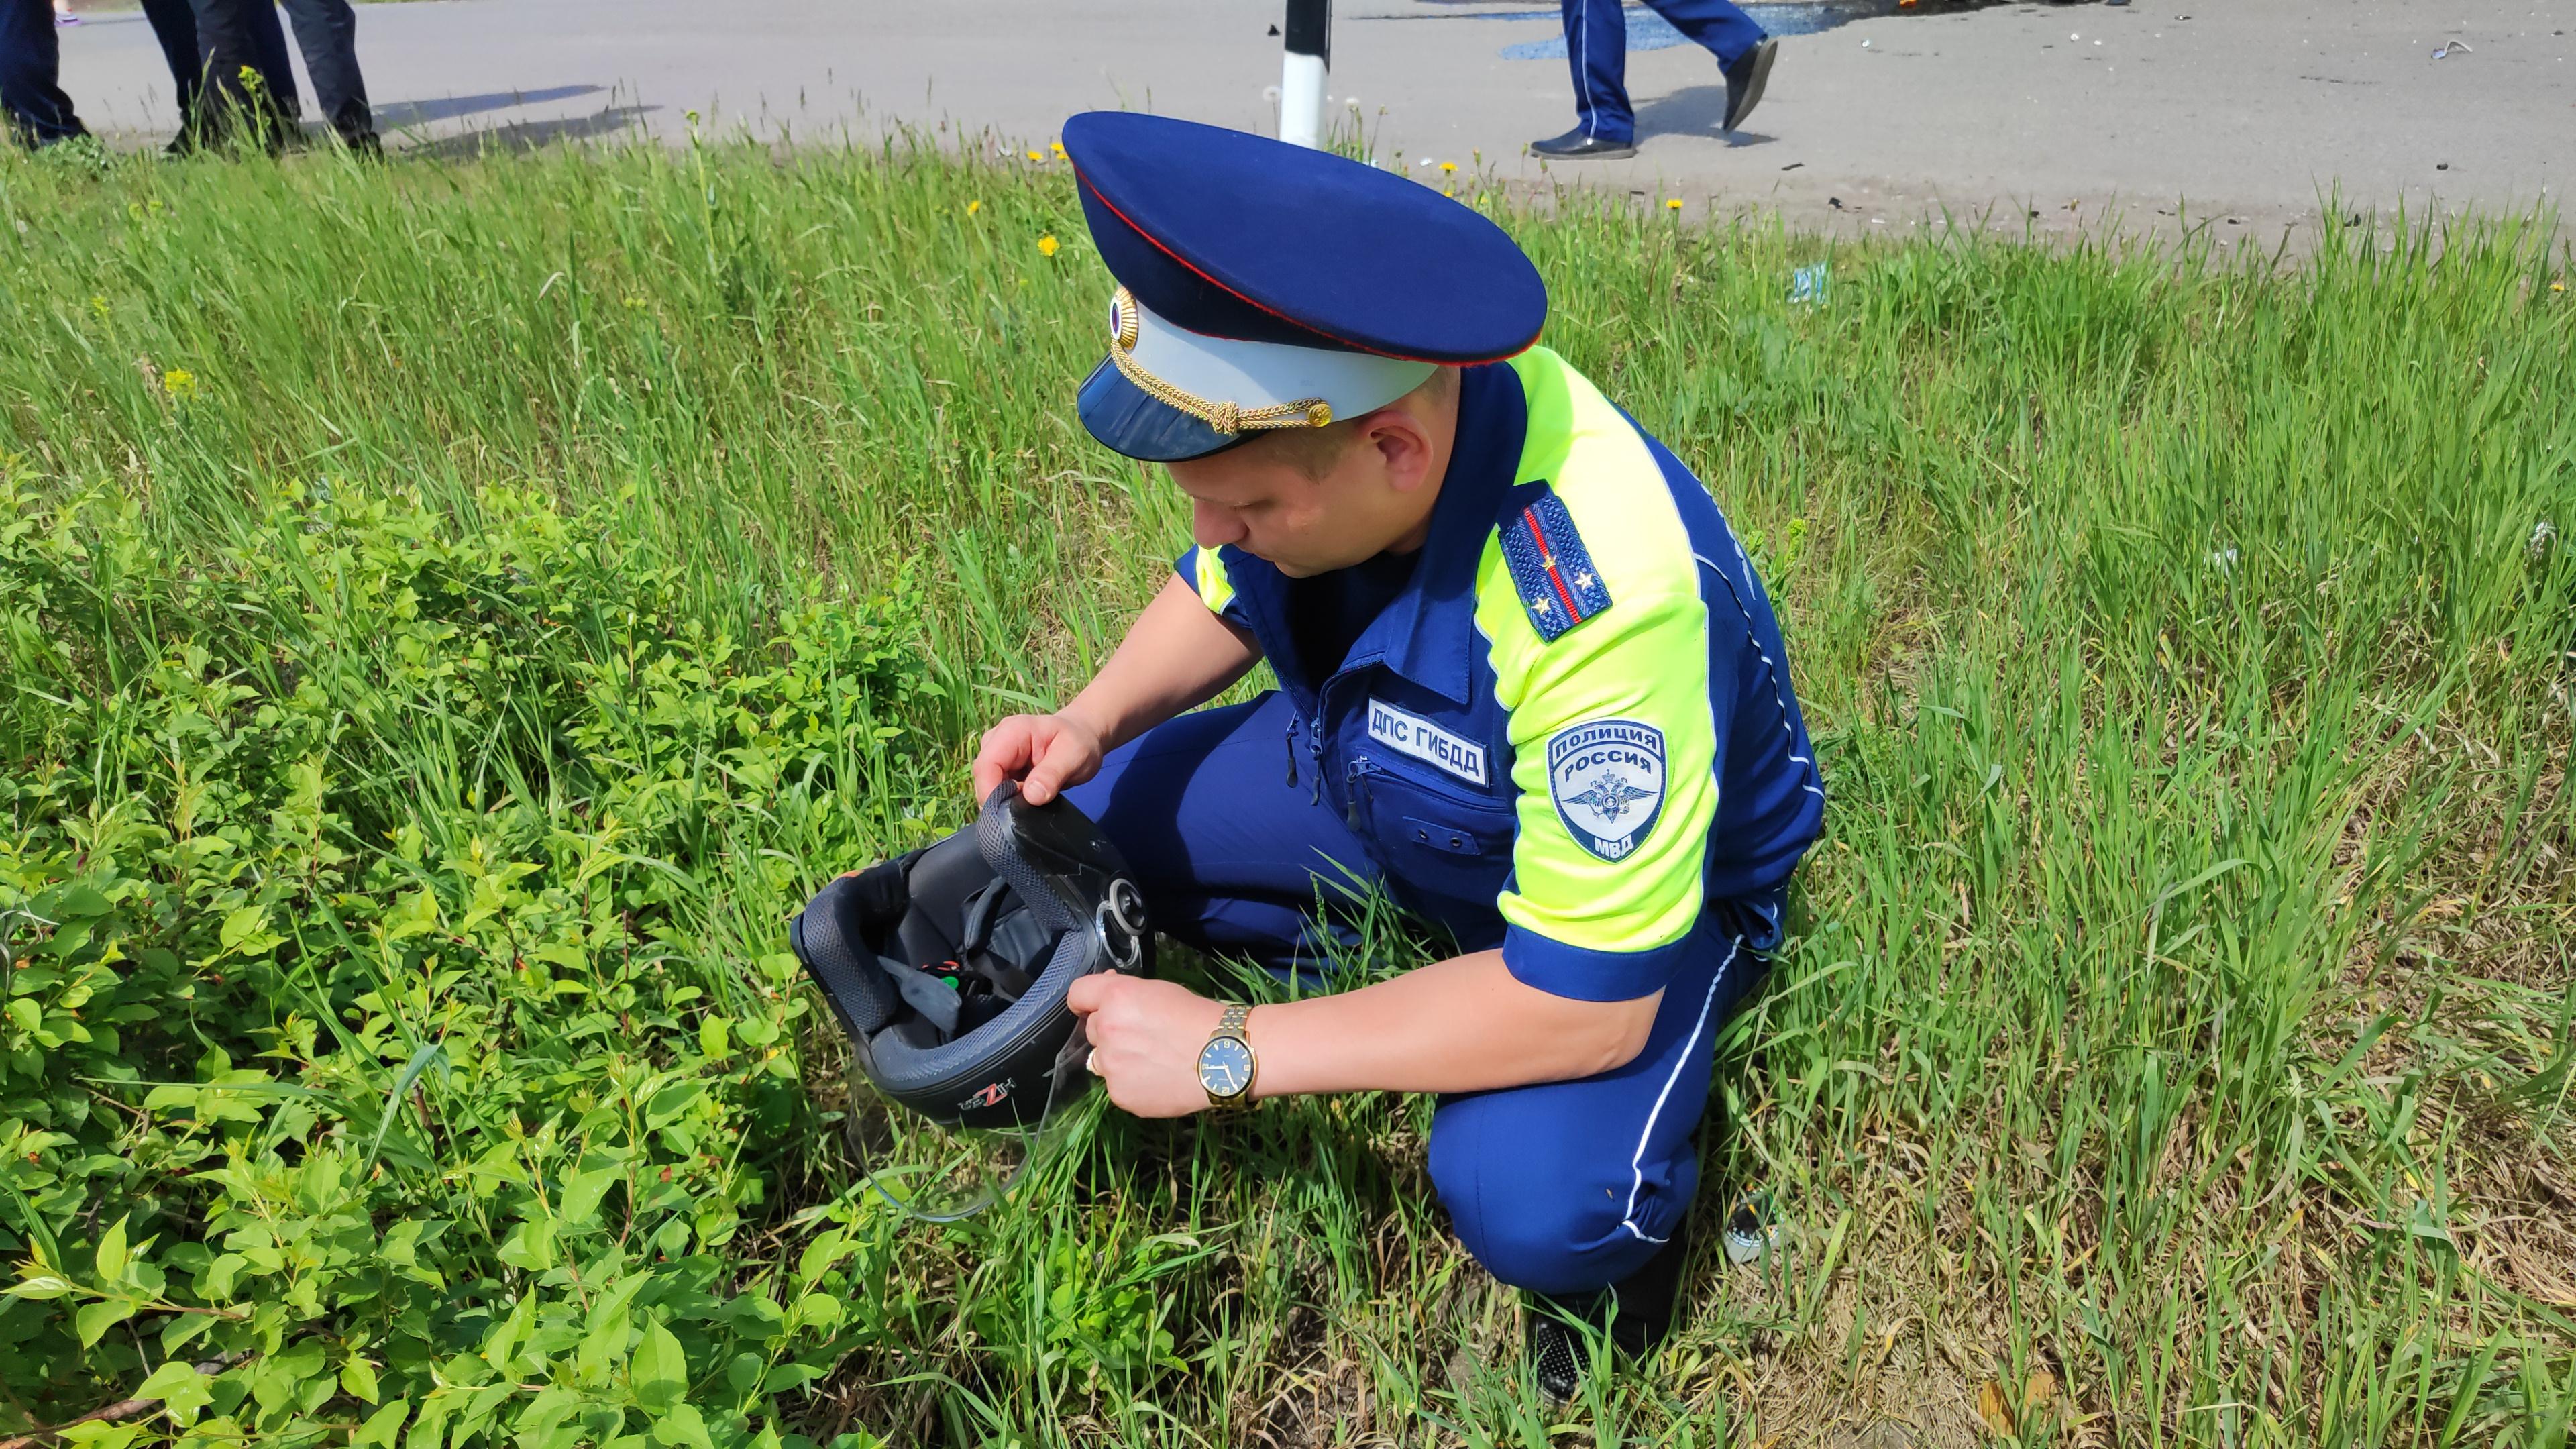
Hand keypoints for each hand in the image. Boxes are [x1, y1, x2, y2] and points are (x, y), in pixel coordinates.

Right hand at [972, 712, 1105, 806]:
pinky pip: (996, 788)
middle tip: (1024, 814)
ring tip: (1028, 808)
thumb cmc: (1079, 742)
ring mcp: (997, 754)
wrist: (1083, 737)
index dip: (990, 792)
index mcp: (1011, 732)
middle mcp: (997, 741)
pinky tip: (1025, 804)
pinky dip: (1008, 800)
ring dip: (1003, 801)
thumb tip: (1031, 796)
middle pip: (983, 777)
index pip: (986, 765)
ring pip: (987, 785)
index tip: (1008, 814)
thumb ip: (1052, 773)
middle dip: (997, 800)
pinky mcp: (1002, 768)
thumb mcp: (1074, 755)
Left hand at [1067, 975, 1226, 1117]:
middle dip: (1109, 1030)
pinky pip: (1116, 1085)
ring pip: (1101, 1060)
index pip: (1077, 994)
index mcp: (1115, 998)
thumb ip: (1125, 994)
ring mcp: (1110, 1066)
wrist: (1224, 1057)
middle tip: (1142, 1035)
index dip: (1085, 1000)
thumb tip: (1108, 996)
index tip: (1093, 1007)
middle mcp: (1105, 1030)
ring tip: (1153, 1060)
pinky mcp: (1120, 1094)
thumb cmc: (1197, 1016)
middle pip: (1091, 1028)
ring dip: (1118, 1058)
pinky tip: (1158, 1078)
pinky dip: (1131, 1082)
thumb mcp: (1159, 991)